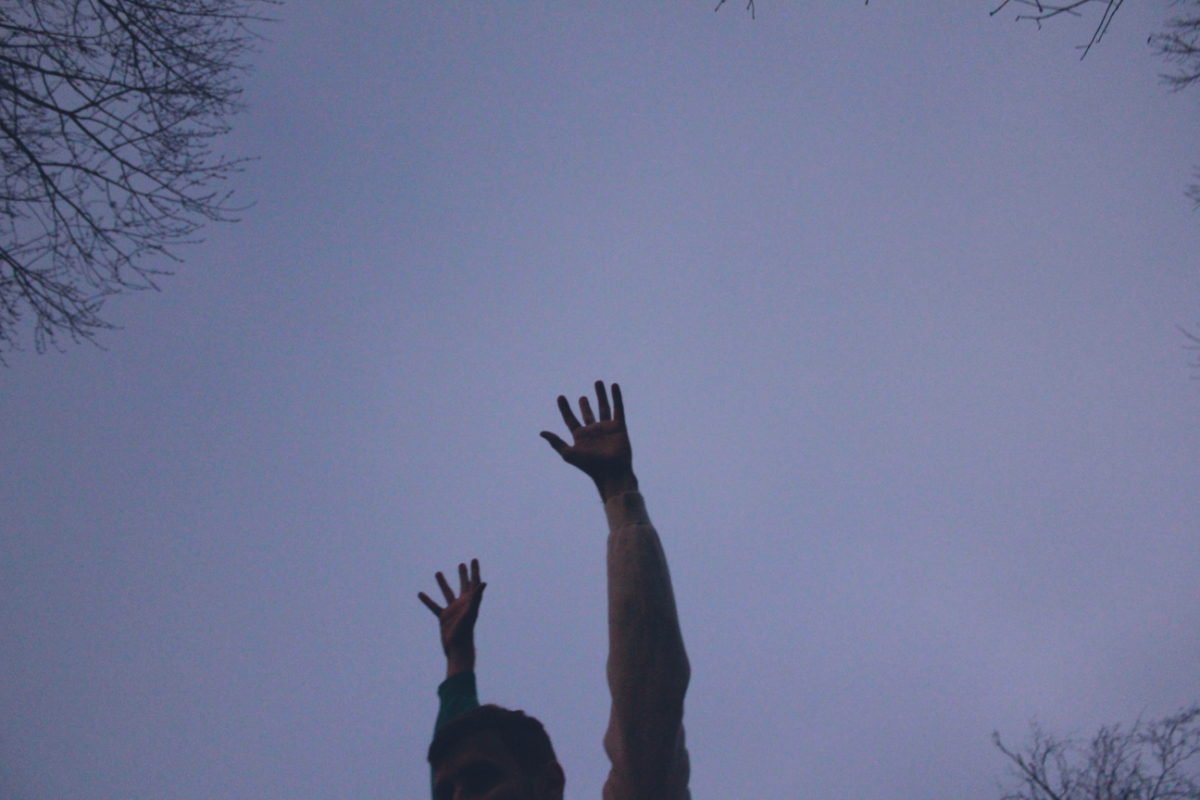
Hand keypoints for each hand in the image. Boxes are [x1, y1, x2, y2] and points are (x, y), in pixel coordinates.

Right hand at [418, 559, 484, 677]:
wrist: (457, 648)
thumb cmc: (465, 631)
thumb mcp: (471, 612)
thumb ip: (476, 597)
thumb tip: (484, 583)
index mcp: (471, 601)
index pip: (474, 582)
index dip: (475, 571)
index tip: (473, 560)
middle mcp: (463, 604)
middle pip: (464, 586)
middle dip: (464, 575)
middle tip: (462, 564)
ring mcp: (453, 610)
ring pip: (447, 593)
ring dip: (443, 583)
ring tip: (438, 572)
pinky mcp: (444, 618)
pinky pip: (434, 606)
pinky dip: (428, 600)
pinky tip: (420, 594)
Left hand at [540, 380, 638, 501]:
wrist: (611, 472)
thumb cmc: (589, 465)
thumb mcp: (569, 454)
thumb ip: (556, 442)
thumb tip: (541, 432)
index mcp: (580, 437)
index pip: (570, 419)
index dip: (565, 409)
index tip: (561, 397)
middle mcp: (593, 431)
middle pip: (587, 414)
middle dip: (585, 405)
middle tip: (581, 397)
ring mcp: (606, 428)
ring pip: (603, 408)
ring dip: (601, 395)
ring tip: (598, 382)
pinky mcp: (619, 427)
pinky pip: (618, 409)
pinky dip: (616, 397)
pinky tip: (614, 386)